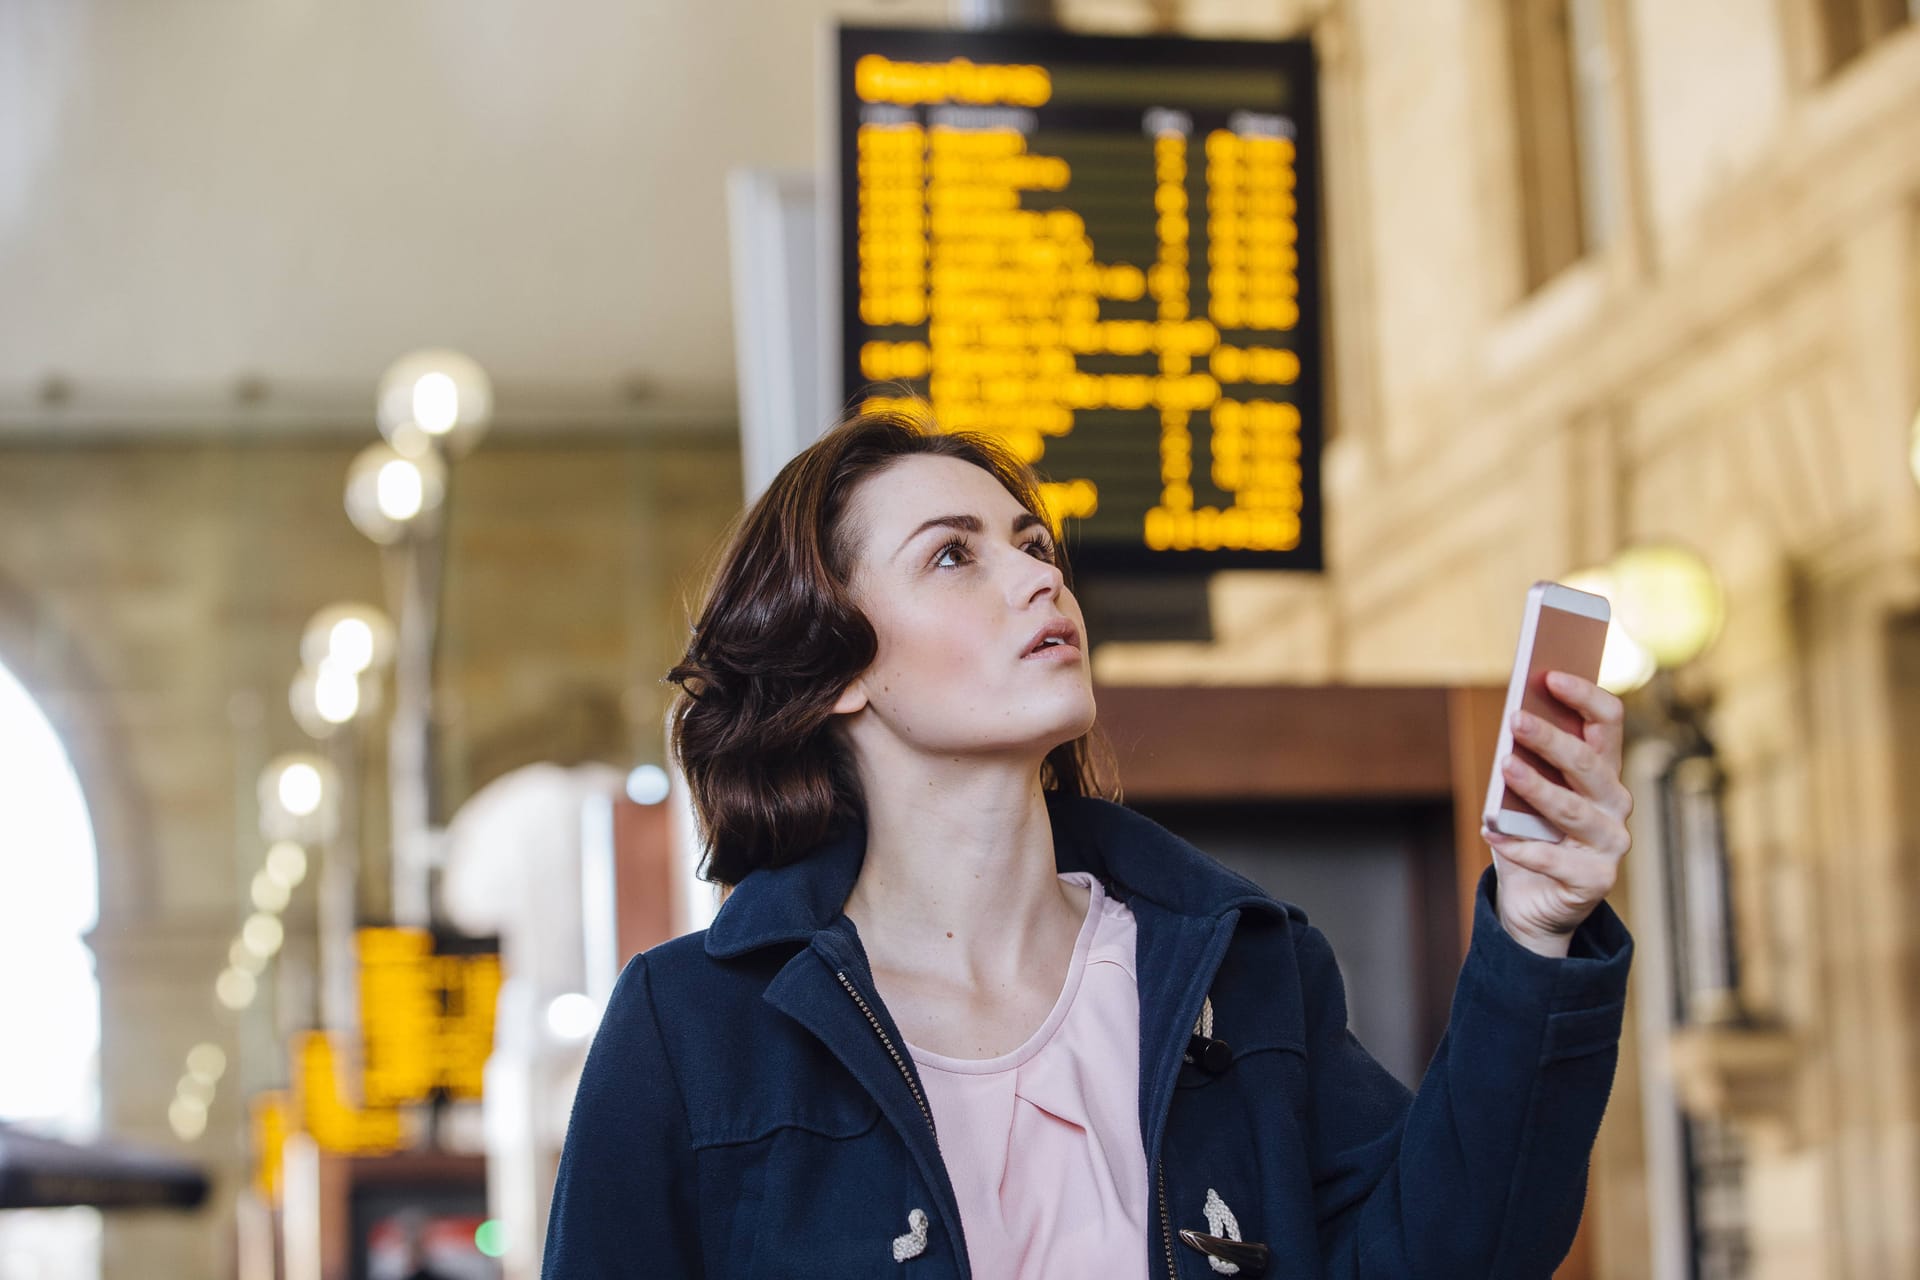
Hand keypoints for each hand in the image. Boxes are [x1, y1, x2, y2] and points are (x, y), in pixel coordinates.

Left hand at [1482, 670, 1633, 957]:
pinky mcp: (1595, 881)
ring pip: (1573, 809)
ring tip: (1505, 767)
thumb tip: (1514, 720)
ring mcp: (1610, 844)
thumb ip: (1525, 760)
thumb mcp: (1524, 794)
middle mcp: (1615, 804)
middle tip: (1516, 719)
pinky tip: (1490, 831)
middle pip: (1588, 763)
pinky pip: (1553, 860)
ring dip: (1537, 787)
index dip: (1585, 695)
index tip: (1549, 675)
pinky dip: (1518, 846)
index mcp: (1603, 772)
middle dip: (1551, 739)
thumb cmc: (1529, 835)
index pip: (1609, 722)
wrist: (1534, 904)